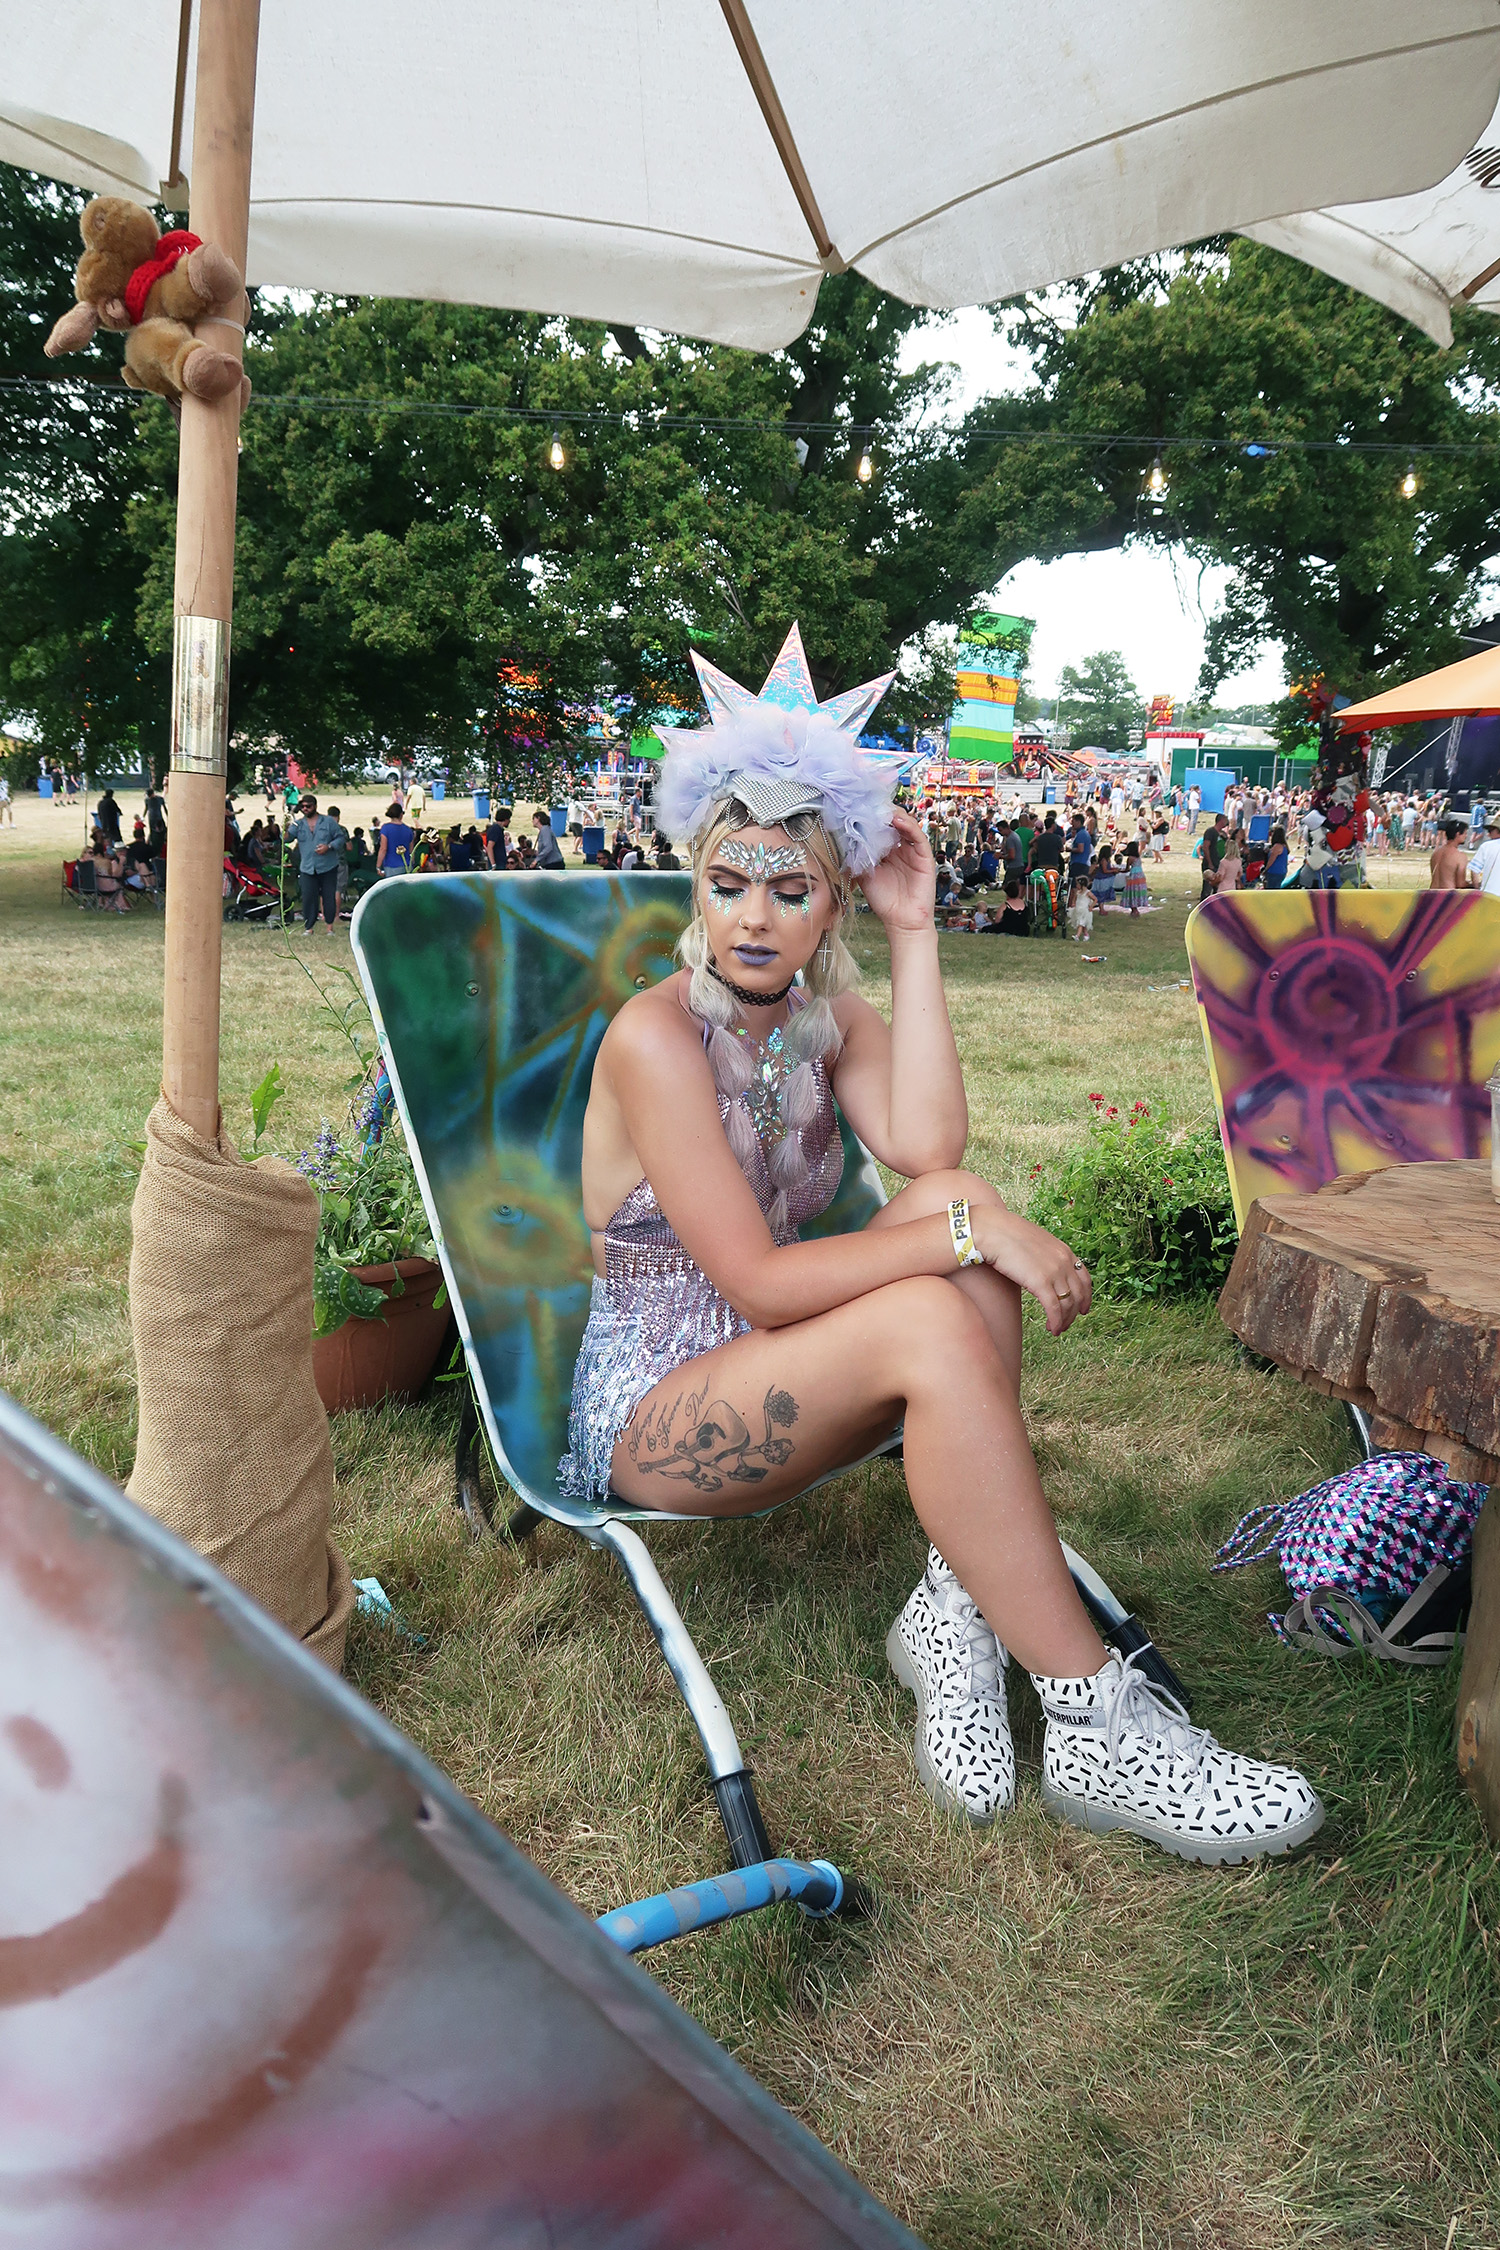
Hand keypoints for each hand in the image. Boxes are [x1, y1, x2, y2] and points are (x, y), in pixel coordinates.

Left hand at [857, 809, 935, 933]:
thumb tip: (841, 839)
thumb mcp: (863, 875)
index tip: (857, 807)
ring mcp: (913, 850)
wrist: (901, 921)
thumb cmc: (884, 900)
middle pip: (893, 821)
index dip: (870, 816)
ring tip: (881, 809)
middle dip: (881, 811)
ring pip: (906, 824)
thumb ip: (856, 857)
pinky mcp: (924, 856)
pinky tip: (897, 821)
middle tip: (868, 803)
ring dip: (894, 814)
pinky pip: (918, 836)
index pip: (879, 826)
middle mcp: (900, 846)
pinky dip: (908, 826)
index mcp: (886, 849)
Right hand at [971, 1207, 1092, 1334]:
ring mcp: (1054, 1272)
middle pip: (1079, 1294)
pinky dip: (1056, 1322)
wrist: (992, 1231)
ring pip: (1068, 1304)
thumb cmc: (1005, 1235)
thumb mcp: (1034, 1244)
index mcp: (1064, 1251)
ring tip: (1057, 1330)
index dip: (1086, 1297)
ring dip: (1065, 1321)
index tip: (1083, 1309)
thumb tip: (1040, 1270)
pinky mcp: (1040, 1283)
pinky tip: (1052, 1329)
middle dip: (1075, 1313)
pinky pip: (1054, 1309)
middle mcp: (1064, 1262)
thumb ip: (1044, 1257)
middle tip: (1067, 1324)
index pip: (1084, 1278)